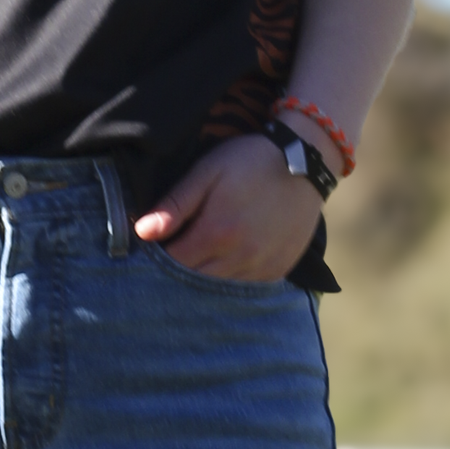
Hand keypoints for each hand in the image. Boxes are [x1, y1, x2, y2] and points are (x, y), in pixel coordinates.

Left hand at [134, 130, 323, 280]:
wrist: (307, 162)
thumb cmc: (250, 161)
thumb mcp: (207, 171)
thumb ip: (175, 204)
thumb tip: (142, 233)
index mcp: (216, 233)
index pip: (172, 262)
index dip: (158, 256)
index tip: (155, 245)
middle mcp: (239, 258)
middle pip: (193, 281)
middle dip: (178, 270)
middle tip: (175, 251)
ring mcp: (262, 268)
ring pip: (218, 288)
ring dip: (204, 276)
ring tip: (202, 254)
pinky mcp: (278, 270)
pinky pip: (245, 287)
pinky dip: (230, 278)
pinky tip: (227, 259)